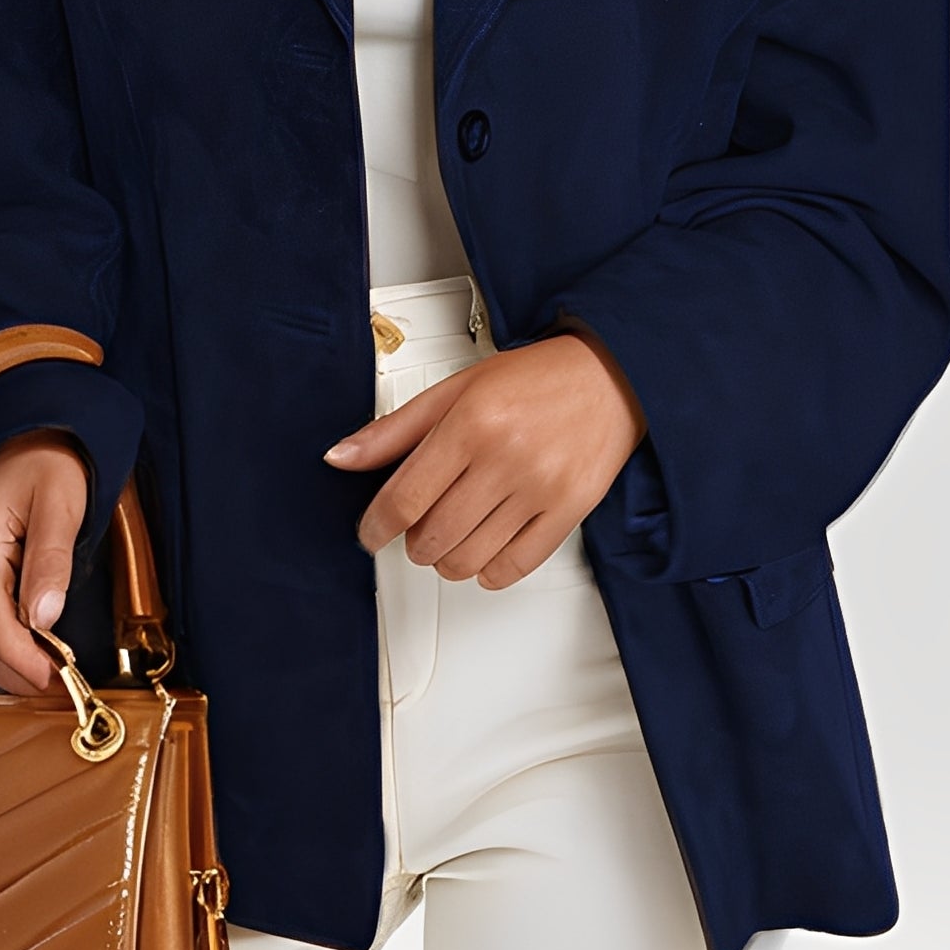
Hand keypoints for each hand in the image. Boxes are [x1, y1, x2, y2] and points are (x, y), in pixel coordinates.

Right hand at [0, 429, 88, 693]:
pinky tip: (46, 653)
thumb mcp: (60, 502)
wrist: (31, 430)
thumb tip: (45, 619)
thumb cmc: (48, 458)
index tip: (64, 685)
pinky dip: (18, 645)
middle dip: (25, 674)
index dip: (29, 666)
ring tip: (64, 678)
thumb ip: (51, 559)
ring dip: (22, 664)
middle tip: (71, 693)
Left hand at [326, 323, 646, 587]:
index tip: (370, 535)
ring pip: (469, 559)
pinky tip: (483, 553)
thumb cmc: (533, 379)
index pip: (404, 498)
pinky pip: (515, 567)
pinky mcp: (570, 510)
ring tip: (450, 535)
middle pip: (433, 536)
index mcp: (470, 422)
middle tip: (417, 526)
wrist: (608, 377)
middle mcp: (506, 457)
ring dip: (447, 560)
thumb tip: (342, 457)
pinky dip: (488, 572)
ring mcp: (540, 487)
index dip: (376, 527)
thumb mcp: (455, 390)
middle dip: (413, 542)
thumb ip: (395, 430)